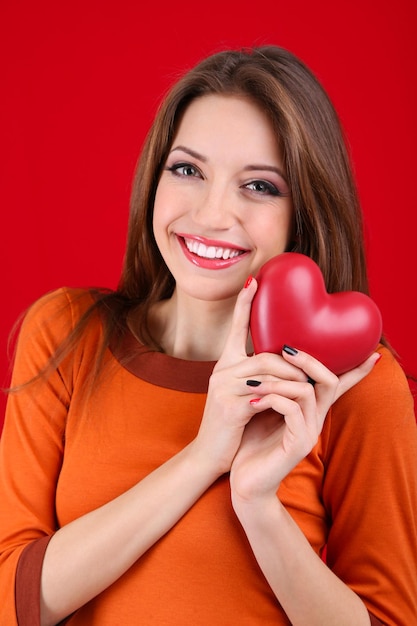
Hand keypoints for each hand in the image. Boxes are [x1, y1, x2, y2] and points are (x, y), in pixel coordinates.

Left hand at [230, 346, 380, 504]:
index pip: (338, 385)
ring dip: (277, 381)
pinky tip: (252, 403)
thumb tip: (266, 356)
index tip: (374, 353)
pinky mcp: (298, 445)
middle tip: (285, 348)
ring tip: (252, 384)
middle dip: (309, 360)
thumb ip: (274, 388)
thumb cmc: (252, 442)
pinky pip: (292, 410)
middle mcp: (315, 419)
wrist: (246, 481)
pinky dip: (272, 400)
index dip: (357, 370)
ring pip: (306, 391)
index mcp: (310, 409)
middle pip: (328, 381)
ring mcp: (309, 432)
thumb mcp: (263, 408)